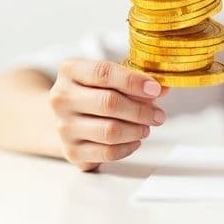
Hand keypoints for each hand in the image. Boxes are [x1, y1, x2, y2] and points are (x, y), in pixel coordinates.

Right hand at [49, 59, 169, 170]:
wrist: (65, 118)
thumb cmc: (93, 92)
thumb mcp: (109, 77)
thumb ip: (135, 79)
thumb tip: (162, 88)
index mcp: (70, 71)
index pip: (104, 73)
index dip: (133, 81)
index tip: (155, 89)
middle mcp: (61, 98)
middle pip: (109, 103)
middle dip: (141, 110)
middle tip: (158, 114)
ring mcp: (63, 126)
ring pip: (109, 131)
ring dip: (137, 129)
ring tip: (147, 126)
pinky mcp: (71, 151)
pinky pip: (107, 152)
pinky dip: (128, 147)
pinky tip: (135, 140)